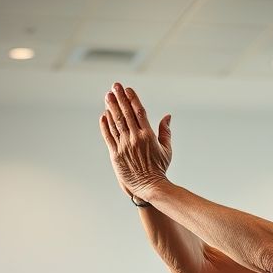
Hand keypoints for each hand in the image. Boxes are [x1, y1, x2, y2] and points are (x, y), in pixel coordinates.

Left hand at [99, 83, 171, 201]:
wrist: (150, 187)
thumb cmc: (159, 168)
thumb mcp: (167, 149)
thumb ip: (165, 131)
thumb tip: (168, 116)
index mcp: (148, 135)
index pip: (139, 112)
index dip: (132, 99)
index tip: (127, 89)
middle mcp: (135, 139)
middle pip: (126, 114)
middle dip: (119, 98)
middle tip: (114, 86)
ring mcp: (124, 146)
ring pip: (116, 123)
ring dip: (111, 108)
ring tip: (107, 96)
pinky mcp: (116, 155)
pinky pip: (109, 137)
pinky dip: (105, 126)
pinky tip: (104, 116)